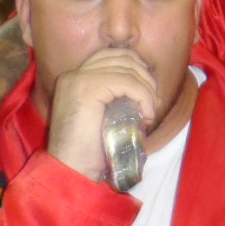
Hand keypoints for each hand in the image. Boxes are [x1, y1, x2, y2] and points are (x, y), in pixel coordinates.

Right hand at [47, 47, 163, 184]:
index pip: (112, 55)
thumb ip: (117, 96)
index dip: (136, 68)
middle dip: (145, 77)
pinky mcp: (88, 88)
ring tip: (149, 111)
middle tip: (153, 102)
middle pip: (122, 57)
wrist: (71, 170)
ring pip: (128, 68)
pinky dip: (144, 97)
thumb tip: (149, 87)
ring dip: (147, 90)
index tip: (148, 92)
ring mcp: (79, 79)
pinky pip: (128, 82)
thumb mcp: (105, 115)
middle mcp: (74, 74)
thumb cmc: (90, 150)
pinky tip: (146, 115)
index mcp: (75, 78)